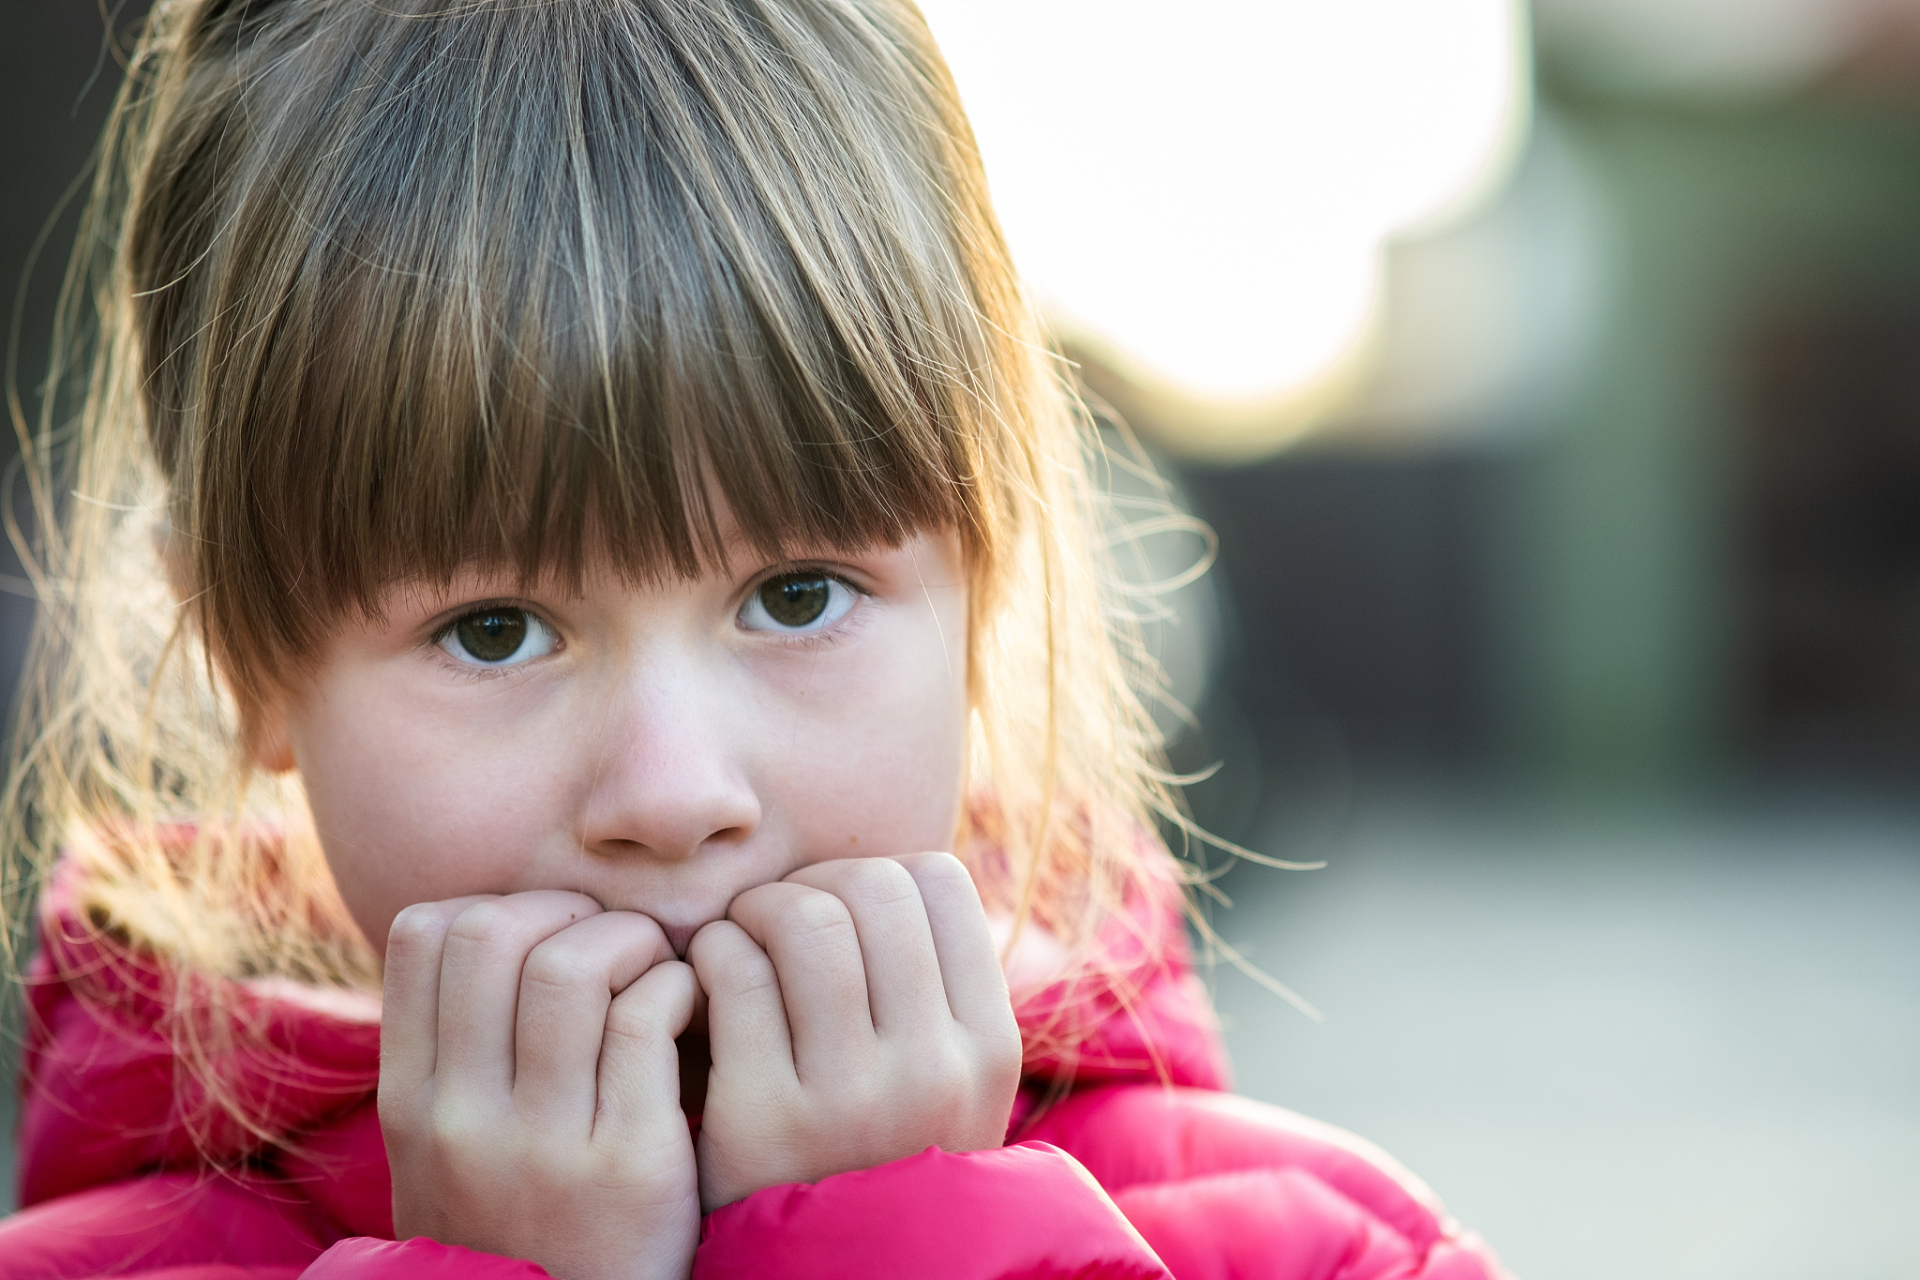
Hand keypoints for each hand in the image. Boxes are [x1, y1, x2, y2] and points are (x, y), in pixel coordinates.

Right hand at [379, 892, 700, 1279]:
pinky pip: (645, 1020)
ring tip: (656, 968)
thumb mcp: (446, 1152)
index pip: (423, 936)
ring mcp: (542, 1145)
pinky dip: (677, 988)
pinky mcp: (628, 1164)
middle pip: (495, 933)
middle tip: (615, 942)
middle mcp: (461, 1120)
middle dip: (569, 912)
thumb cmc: (522, 1226)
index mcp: (410, 1103)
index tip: (550, 932)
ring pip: (572, 966)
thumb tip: (496, 924)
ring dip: (631, 941)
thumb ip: (458, 1054)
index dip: (499, 906)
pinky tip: (687, 1008)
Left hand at [688, 854, 1022, 1210]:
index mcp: (988, 1047)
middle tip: (779, 920)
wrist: (831, 1278)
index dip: (878, 875)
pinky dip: (714, 952)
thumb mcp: (947, 1084)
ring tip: (742, 940)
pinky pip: (736, 972)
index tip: (843, 910)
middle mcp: (932, 1069)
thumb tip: (891, 871)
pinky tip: (709, 980)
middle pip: (871, 888)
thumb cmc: (877, 1153)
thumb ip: (935, 988)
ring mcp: (850, 1096)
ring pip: (804, 919)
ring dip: (757, 911)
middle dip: (812, 884)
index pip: (939, 882)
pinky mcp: (764, 1118)